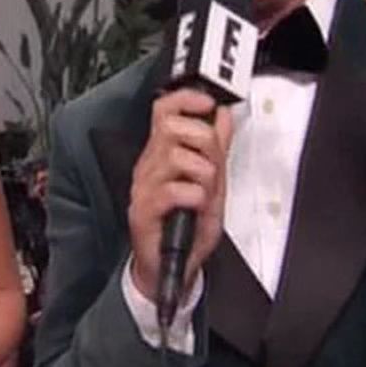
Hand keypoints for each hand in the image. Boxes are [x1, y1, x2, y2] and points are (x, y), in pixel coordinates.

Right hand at [126, 89, 235, 301]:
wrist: (174, 267)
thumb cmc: (188, 226)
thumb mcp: (213, 182)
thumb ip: (217, 148)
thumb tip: (223, 115)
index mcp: (162, 154)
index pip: (165, 110)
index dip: (187, 99)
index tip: (209, 103)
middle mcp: (149, 166)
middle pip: (172, 127)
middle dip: (203, 141)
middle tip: (212, 165)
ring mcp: (144, 188)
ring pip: (176, 157)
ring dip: (202, 173)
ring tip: (204, 192)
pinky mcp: (143, 211)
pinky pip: (172, 190)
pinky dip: (194, 195)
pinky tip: (196, 205)